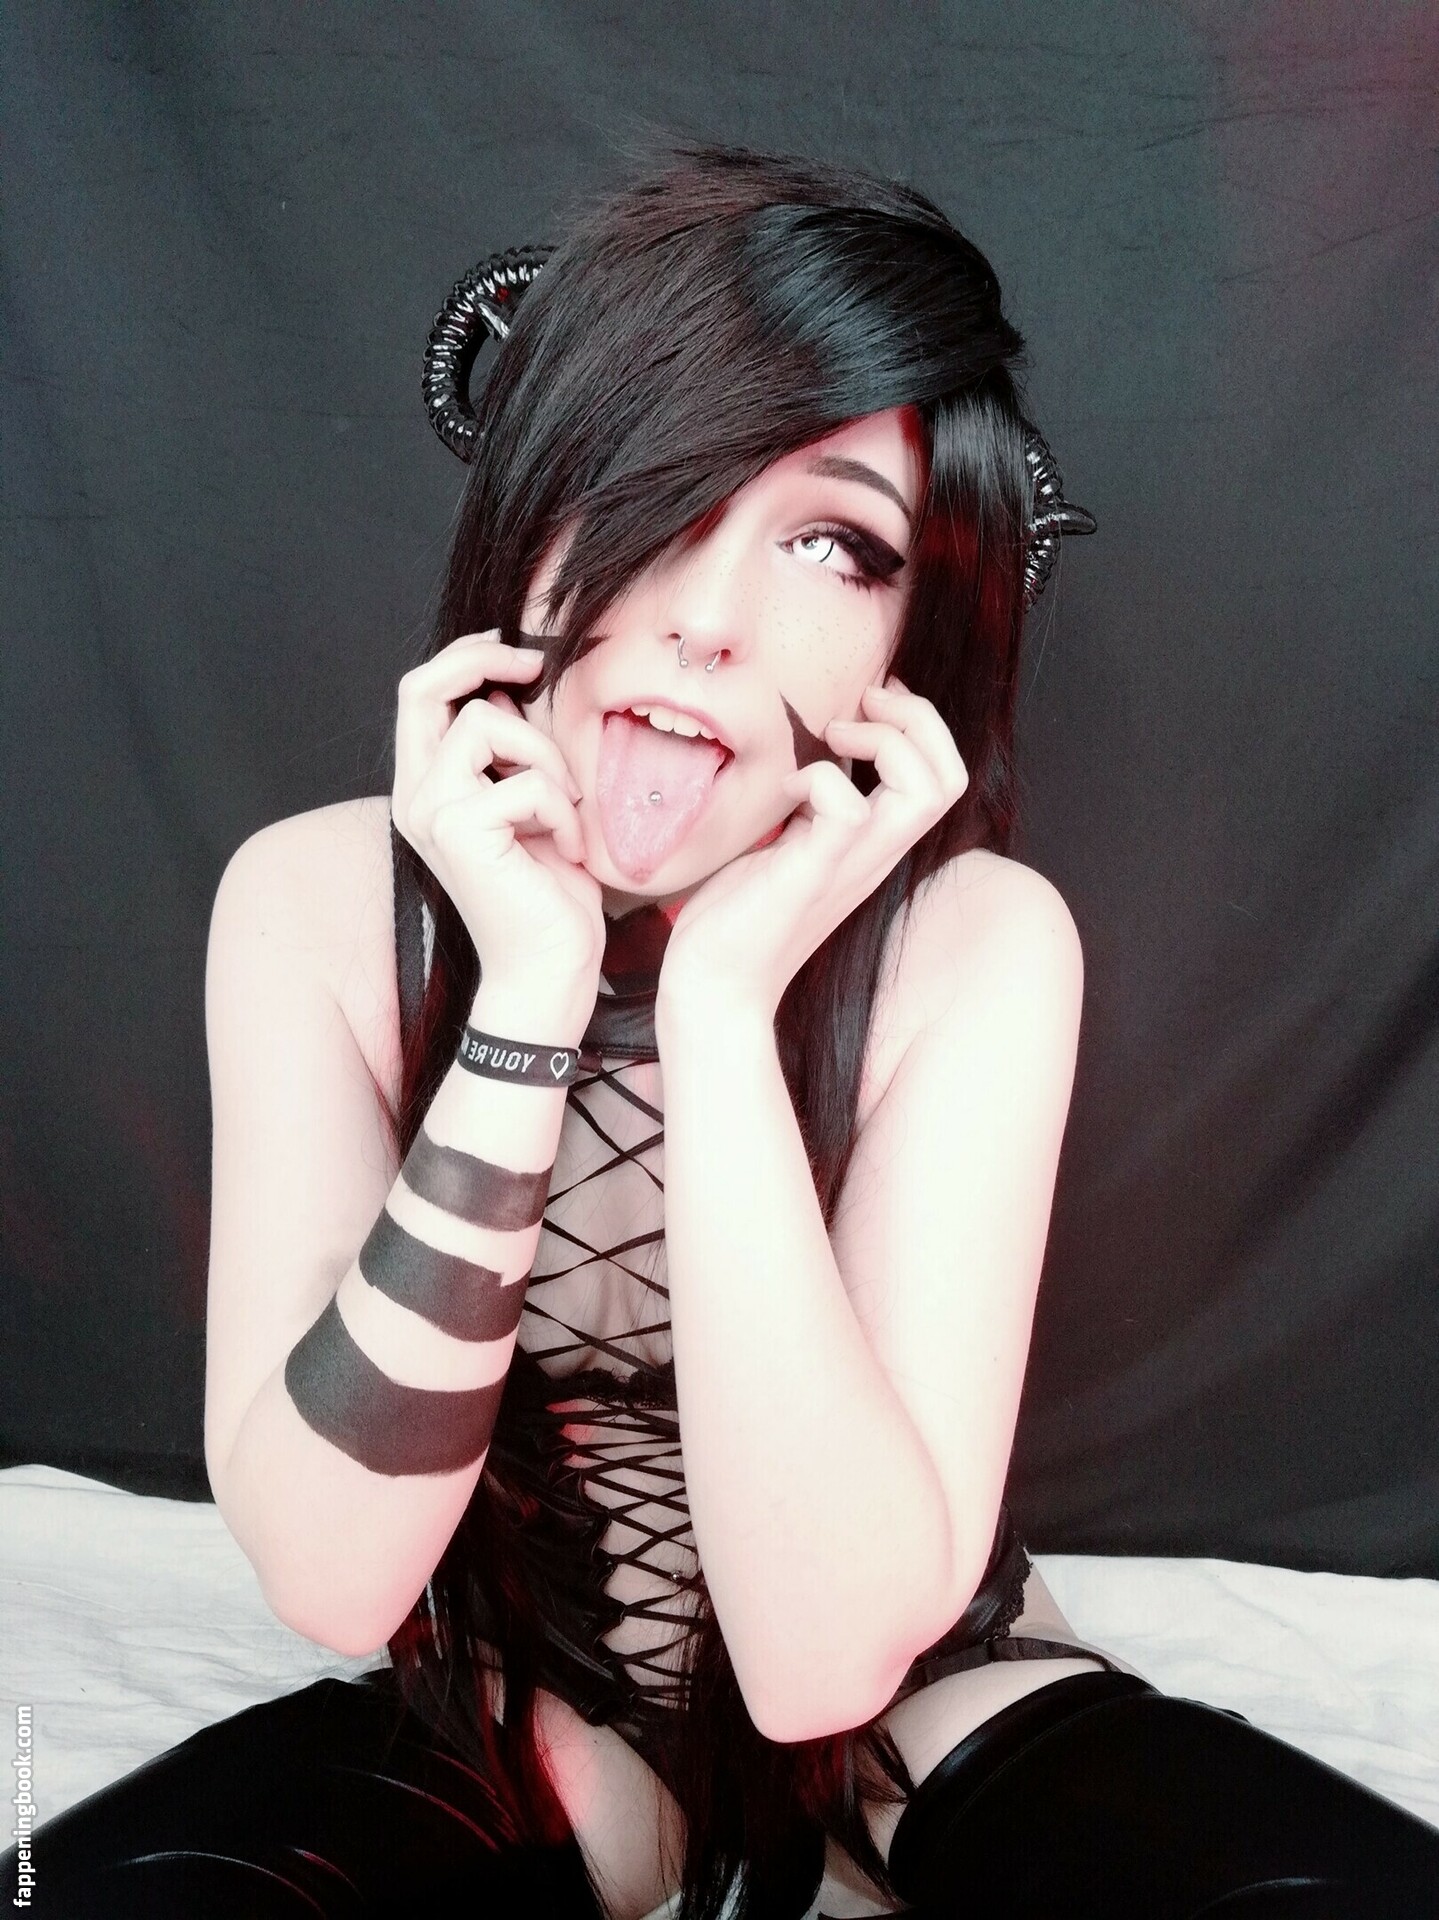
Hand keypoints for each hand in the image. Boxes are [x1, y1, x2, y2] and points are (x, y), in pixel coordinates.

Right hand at [391, 632, 604, 991]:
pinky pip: (525, 781)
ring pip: (486, 723)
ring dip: (545, 759)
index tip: (515, 653)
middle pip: (422, 688)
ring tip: (567, 811)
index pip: (419, 696)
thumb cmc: (550, 896)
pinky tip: (567, 850)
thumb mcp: (535, 807)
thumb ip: (514, 755)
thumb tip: (514, 690)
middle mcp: (415, 796)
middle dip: (482, 661)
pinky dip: (562, 810)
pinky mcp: (458, 829)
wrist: (549, 969)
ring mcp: (429, 811)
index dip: (463, 658)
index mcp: (427, 788)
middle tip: (535, 666)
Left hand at [659, 677, 968, 1019]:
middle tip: (859, 706)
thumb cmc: (743, 911)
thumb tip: (811, 748)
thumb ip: (815, 801)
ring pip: (924, 790)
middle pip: (950, 776)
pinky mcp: (813, 874)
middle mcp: (877, 853)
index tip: (870, 700)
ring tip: (832, 738)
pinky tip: (787, 790)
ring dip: (884, 741)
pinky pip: (848, 810)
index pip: (944, 776)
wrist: (716, 982)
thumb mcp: (792, 839)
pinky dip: (821, 778)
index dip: (919, 723)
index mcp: (877, 842)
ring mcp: (850, 864)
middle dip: (916, 718)